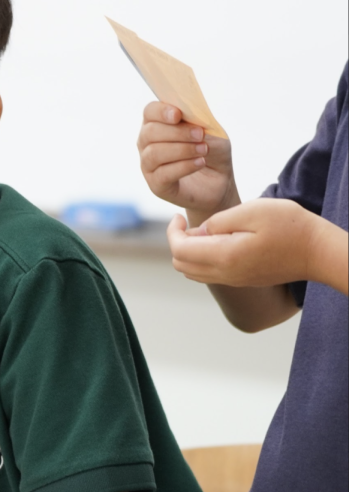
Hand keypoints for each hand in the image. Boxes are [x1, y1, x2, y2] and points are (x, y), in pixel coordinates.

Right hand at [137, 102, 237, 219]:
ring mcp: (149, 165)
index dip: (161, 111)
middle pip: (150, 132)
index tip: (178, 115)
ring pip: (154, 153)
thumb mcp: (212, 132)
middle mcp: (147, 144)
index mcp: (158, 124)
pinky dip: (184, 166)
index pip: (149, 112)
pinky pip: (163, 174)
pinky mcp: (156, 185)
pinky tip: (200, 162)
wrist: (220, 181)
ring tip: (204, 150)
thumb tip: (187, 115)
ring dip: (182, 150)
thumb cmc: (212, 152)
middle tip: (200, 135)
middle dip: (177, 132)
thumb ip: (198, 122)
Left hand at [166, 198, 324, 287]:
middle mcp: (226, 274)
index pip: (179, 250)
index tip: (178, 216)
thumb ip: (218, 221)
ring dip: (188, 252)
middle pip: (181, 265)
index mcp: (224, 256)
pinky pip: (209, 275)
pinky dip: (202, 259)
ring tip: (202, 231)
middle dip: (177, 242)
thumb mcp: (252, 211)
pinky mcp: (242, 281)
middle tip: (188, 223)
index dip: (171, 232)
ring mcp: (234, 280)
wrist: (319, 251)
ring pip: (192, 273)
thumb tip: (197, 231)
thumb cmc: (290, 226)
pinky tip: (217, 241)